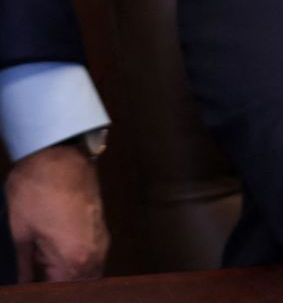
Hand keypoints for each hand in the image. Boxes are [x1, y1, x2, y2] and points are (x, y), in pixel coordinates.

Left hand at [6, 142, 108, 281]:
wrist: (59, 156)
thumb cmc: (35, 191)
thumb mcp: (19, 233)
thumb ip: (23, 266)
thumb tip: (22, 283)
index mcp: (73, 259)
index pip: (60, 291)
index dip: (43, 293)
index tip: (29, 289)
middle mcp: (94, 254)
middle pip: (79, 286)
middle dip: (59, 286)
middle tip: (37, 281)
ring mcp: (101, 241)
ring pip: (89, 274)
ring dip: (69, 277)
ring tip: (44, 271)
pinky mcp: (101, 229)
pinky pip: (92, 259)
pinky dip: (76, 265)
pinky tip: (56, 258)